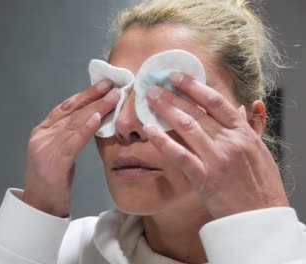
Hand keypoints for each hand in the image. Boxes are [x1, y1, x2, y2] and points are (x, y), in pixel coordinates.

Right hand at [22, 80, 118, 216]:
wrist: (40, 207)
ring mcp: (44, 149)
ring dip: (96, 108)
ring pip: (74, 123)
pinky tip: (98, 118)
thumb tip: (93, 118)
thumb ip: (70, 135)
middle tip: (113, 86)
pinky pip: (72, 142)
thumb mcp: (60, 152)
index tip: (102, 85)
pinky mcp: (52, 163)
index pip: (66, 107)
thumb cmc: (53, 181)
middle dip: (94, 97)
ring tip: (113, 98)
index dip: (85, 95)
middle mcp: (41, 136)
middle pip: (71, 112)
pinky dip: (86, 129)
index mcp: (41, 131)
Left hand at [143, 73, 288, 218]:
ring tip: (149, 99)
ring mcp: (216, 159)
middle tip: (154, 85)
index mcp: (244, 133)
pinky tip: (149, 129)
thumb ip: (250, 127)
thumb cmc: (261, 185)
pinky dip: (162, 140)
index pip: (216, 101)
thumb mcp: (260, 151)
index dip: (194, 86)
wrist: (261, 218)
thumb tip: (245, 106)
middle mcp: (230, 142)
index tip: (176, 76)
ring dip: (166, 110)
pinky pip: (179, 155)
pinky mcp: (203, 178)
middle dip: (173, 95)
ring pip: (187, 127)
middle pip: (197, 111)